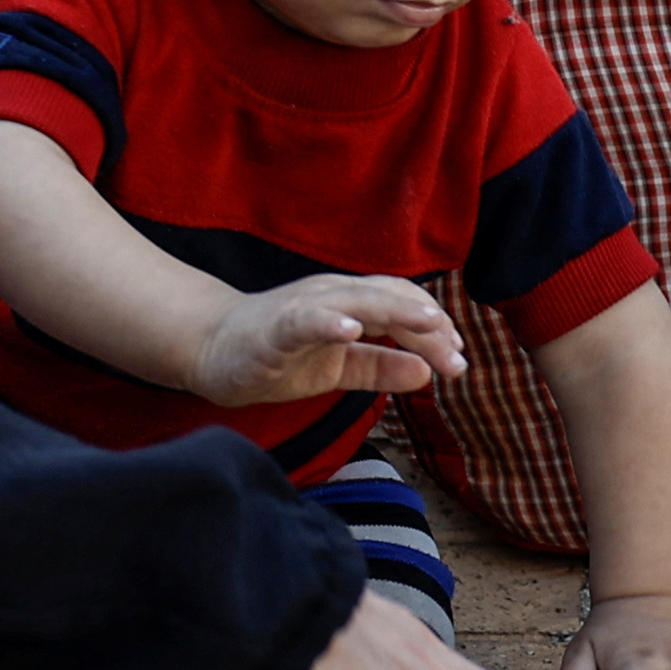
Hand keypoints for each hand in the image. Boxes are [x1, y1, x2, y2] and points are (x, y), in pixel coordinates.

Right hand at [193, 273, 462, 412]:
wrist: (211, 350)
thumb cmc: (278, 355)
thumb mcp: (338, 367)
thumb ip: (380, 367)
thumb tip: (427, 373)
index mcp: (349, 303)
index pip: (402, 305)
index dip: (434, 327)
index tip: (459, 358)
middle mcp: (331, 296)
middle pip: (389, 298)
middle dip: (427, 324)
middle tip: (457, 356)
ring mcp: (301, 308)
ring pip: (354, 300)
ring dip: (394, 309)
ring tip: (427, 322)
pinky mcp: (272, 329)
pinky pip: (303, 321)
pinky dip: (329, 321)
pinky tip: (350, 329)